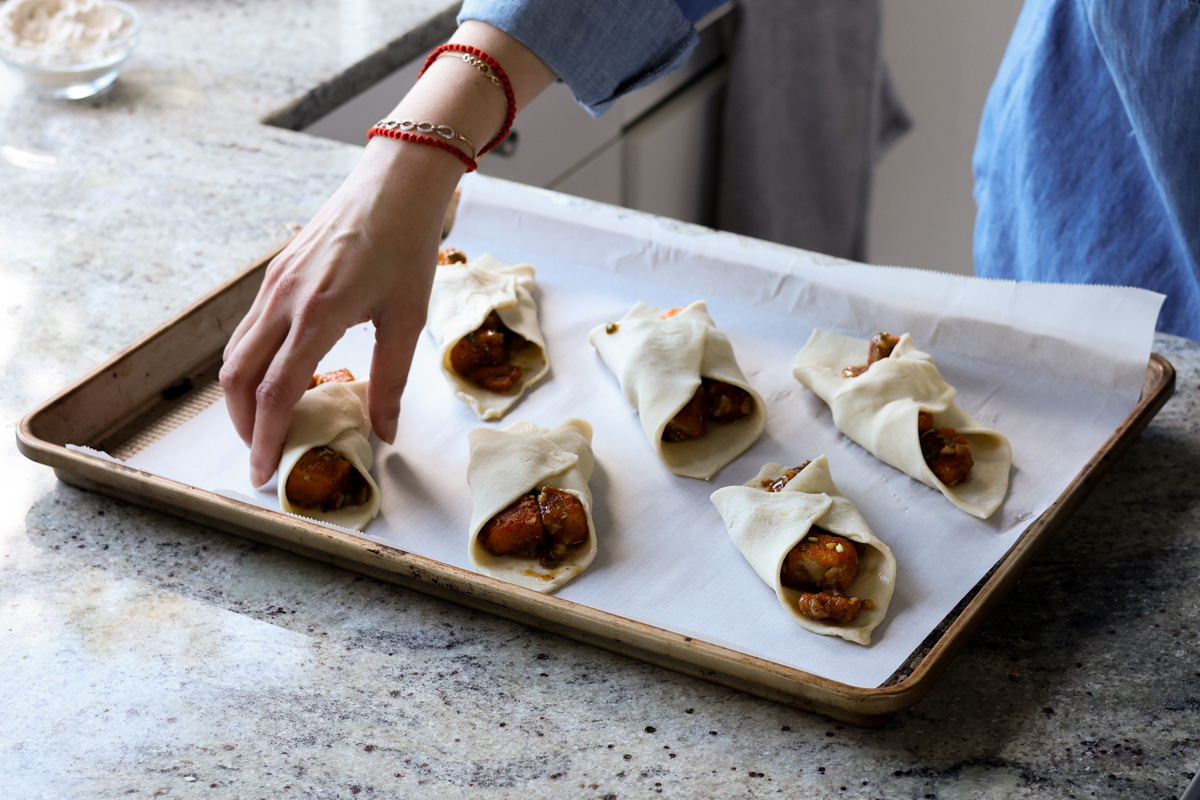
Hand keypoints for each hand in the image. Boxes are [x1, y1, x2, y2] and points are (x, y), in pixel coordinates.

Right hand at [220, 139, 461, 485]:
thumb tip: (386, 433)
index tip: (264, 473)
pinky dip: (252, 365)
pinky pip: (248, 330)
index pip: (277, 391)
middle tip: (265, 455)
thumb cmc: (407, 245)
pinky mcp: (275, 276)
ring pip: (235, 353)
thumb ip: (392, 381)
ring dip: (243, 396)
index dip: (267, 438)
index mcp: (319, 312)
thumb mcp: (407, 318)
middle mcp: (284, 299)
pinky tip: (278, 380)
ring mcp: (273, 285)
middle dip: (244, 424)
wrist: (394, 182)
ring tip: (269, 426)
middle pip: (237, 377)